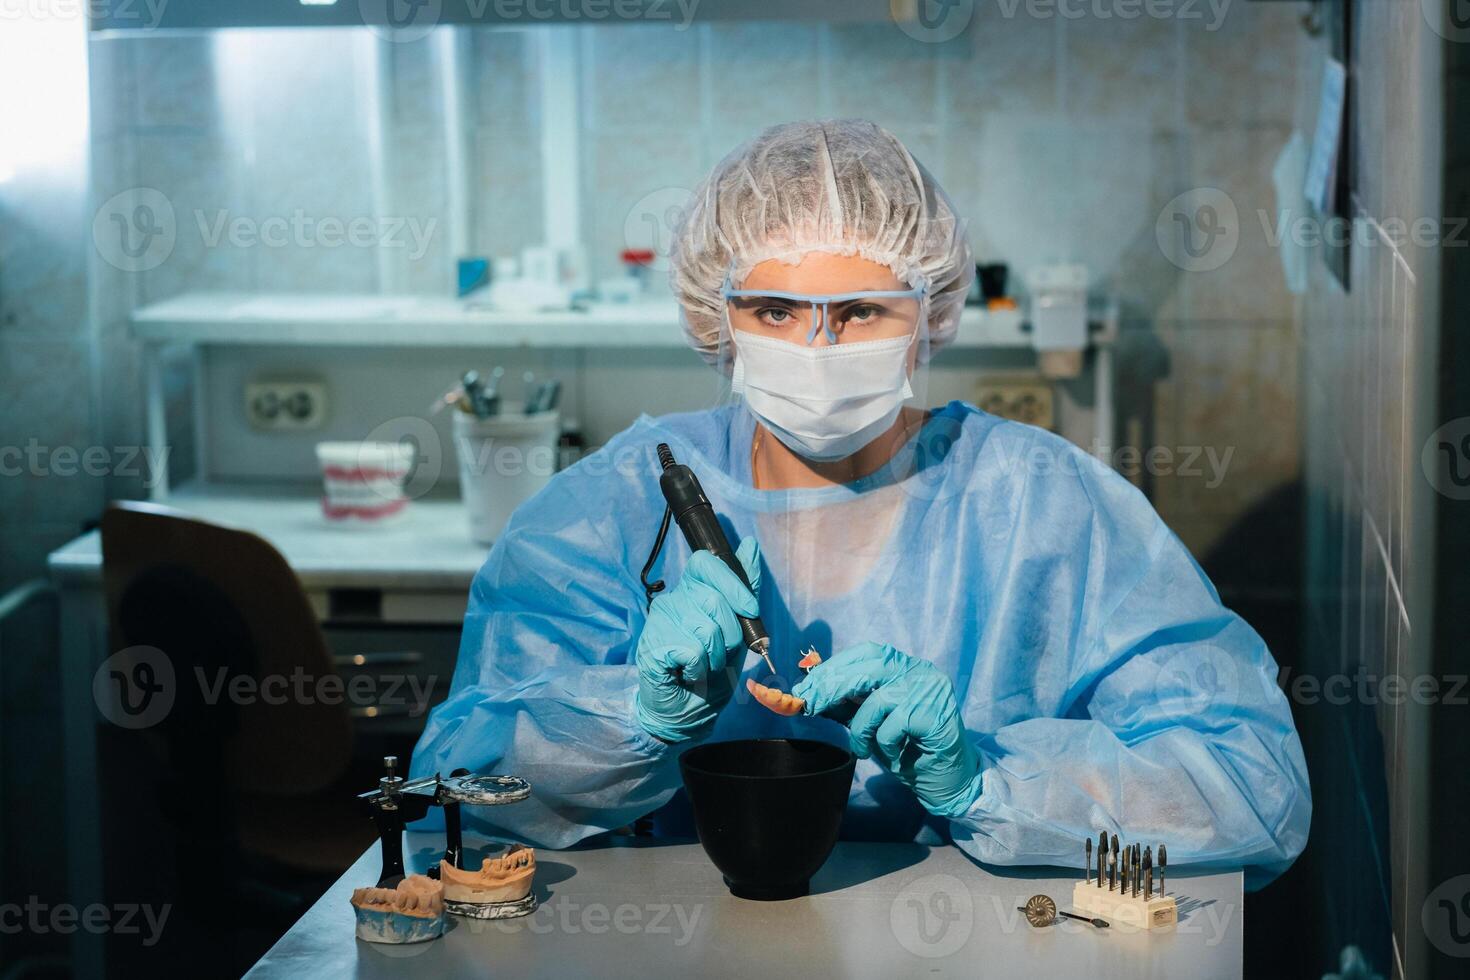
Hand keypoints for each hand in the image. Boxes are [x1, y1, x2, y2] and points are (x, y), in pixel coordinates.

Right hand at [633, 538, 761, 742]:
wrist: (687, 712)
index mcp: (693, 592)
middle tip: (719, 655)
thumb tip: (750, 545)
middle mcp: (673, 600)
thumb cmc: (711, 672)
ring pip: (706, 629)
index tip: (750, 610)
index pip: (708, 564)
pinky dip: (700, 670)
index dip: (733, 585)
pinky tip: (688, 674)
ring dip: (715, 658)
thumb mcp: (738, 631)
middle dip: (731, 635)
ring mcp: (659, 621)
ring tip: (703, 667)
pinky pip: (692, 651)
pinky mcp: (652, 645)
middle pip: (714, 600)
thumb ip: (744, 590)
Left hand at [793, 642, 980, 816]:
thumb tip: (809, 691)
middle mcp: (920, 670)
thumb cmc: (906, 747)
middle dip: (833, 686)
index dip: (834, 667)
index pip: (866, 653)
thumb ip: (846, 702)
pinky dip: (884, 744)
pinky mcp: (937, 714)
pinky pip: (893, 726)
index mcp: (905, 665)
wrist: (946, 779)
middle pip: (869, 667)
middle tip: (811, 705)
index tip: (808, 686)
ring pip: (877, 700)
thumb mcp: (869, 721)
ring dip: (860, 728)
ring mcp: (931, 690)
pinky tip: (894, 754)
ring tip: (862, 748)